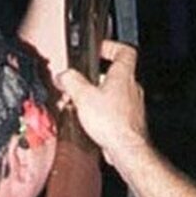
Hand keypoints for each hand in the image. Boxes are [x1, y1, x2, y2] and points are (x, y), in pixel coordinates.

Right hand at [55, 41, 147, 165]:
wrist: (126, 149)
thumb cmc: (112, 122)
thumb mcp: (82, 95)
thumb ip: (71, 81)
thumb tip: (63, 75)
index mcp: (123, 75)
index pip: (125, 51)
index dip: (111, 47)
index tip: (98, 49)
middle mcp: (131, 88)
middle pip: (115, 73)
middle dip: (95, 76)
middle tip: (80, 81)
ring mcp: (132, 105)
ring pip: (113, 93)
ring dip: (97, 95)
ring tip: (80, 102)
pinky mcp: (128, 121)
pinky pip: (114, 110)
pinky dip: (101, 111)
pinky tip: (89, 120)